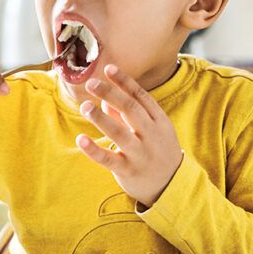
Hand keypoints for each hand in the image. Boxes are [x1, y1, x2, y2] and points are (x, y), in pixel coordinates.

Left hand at [76, 64, 182, 207]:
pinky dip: (94, 150)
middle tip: (91, 83)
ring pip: (120, 133)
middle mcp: (152, 136)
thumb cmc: (156, 151)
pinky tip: (81, 139)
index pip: (141, 97)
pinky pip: (109, 160)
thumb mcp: (151, 130)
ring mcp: (141, 154)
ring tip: (85, 106)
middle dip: (111, 94)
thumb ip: (128, 116)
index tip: (108, 68)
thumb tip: (105, 101)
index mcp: (159, 121)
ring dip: (100, 118)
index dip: (124, 82)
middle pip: (131, 110)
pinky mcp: (129, 171)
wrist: (171, 186)